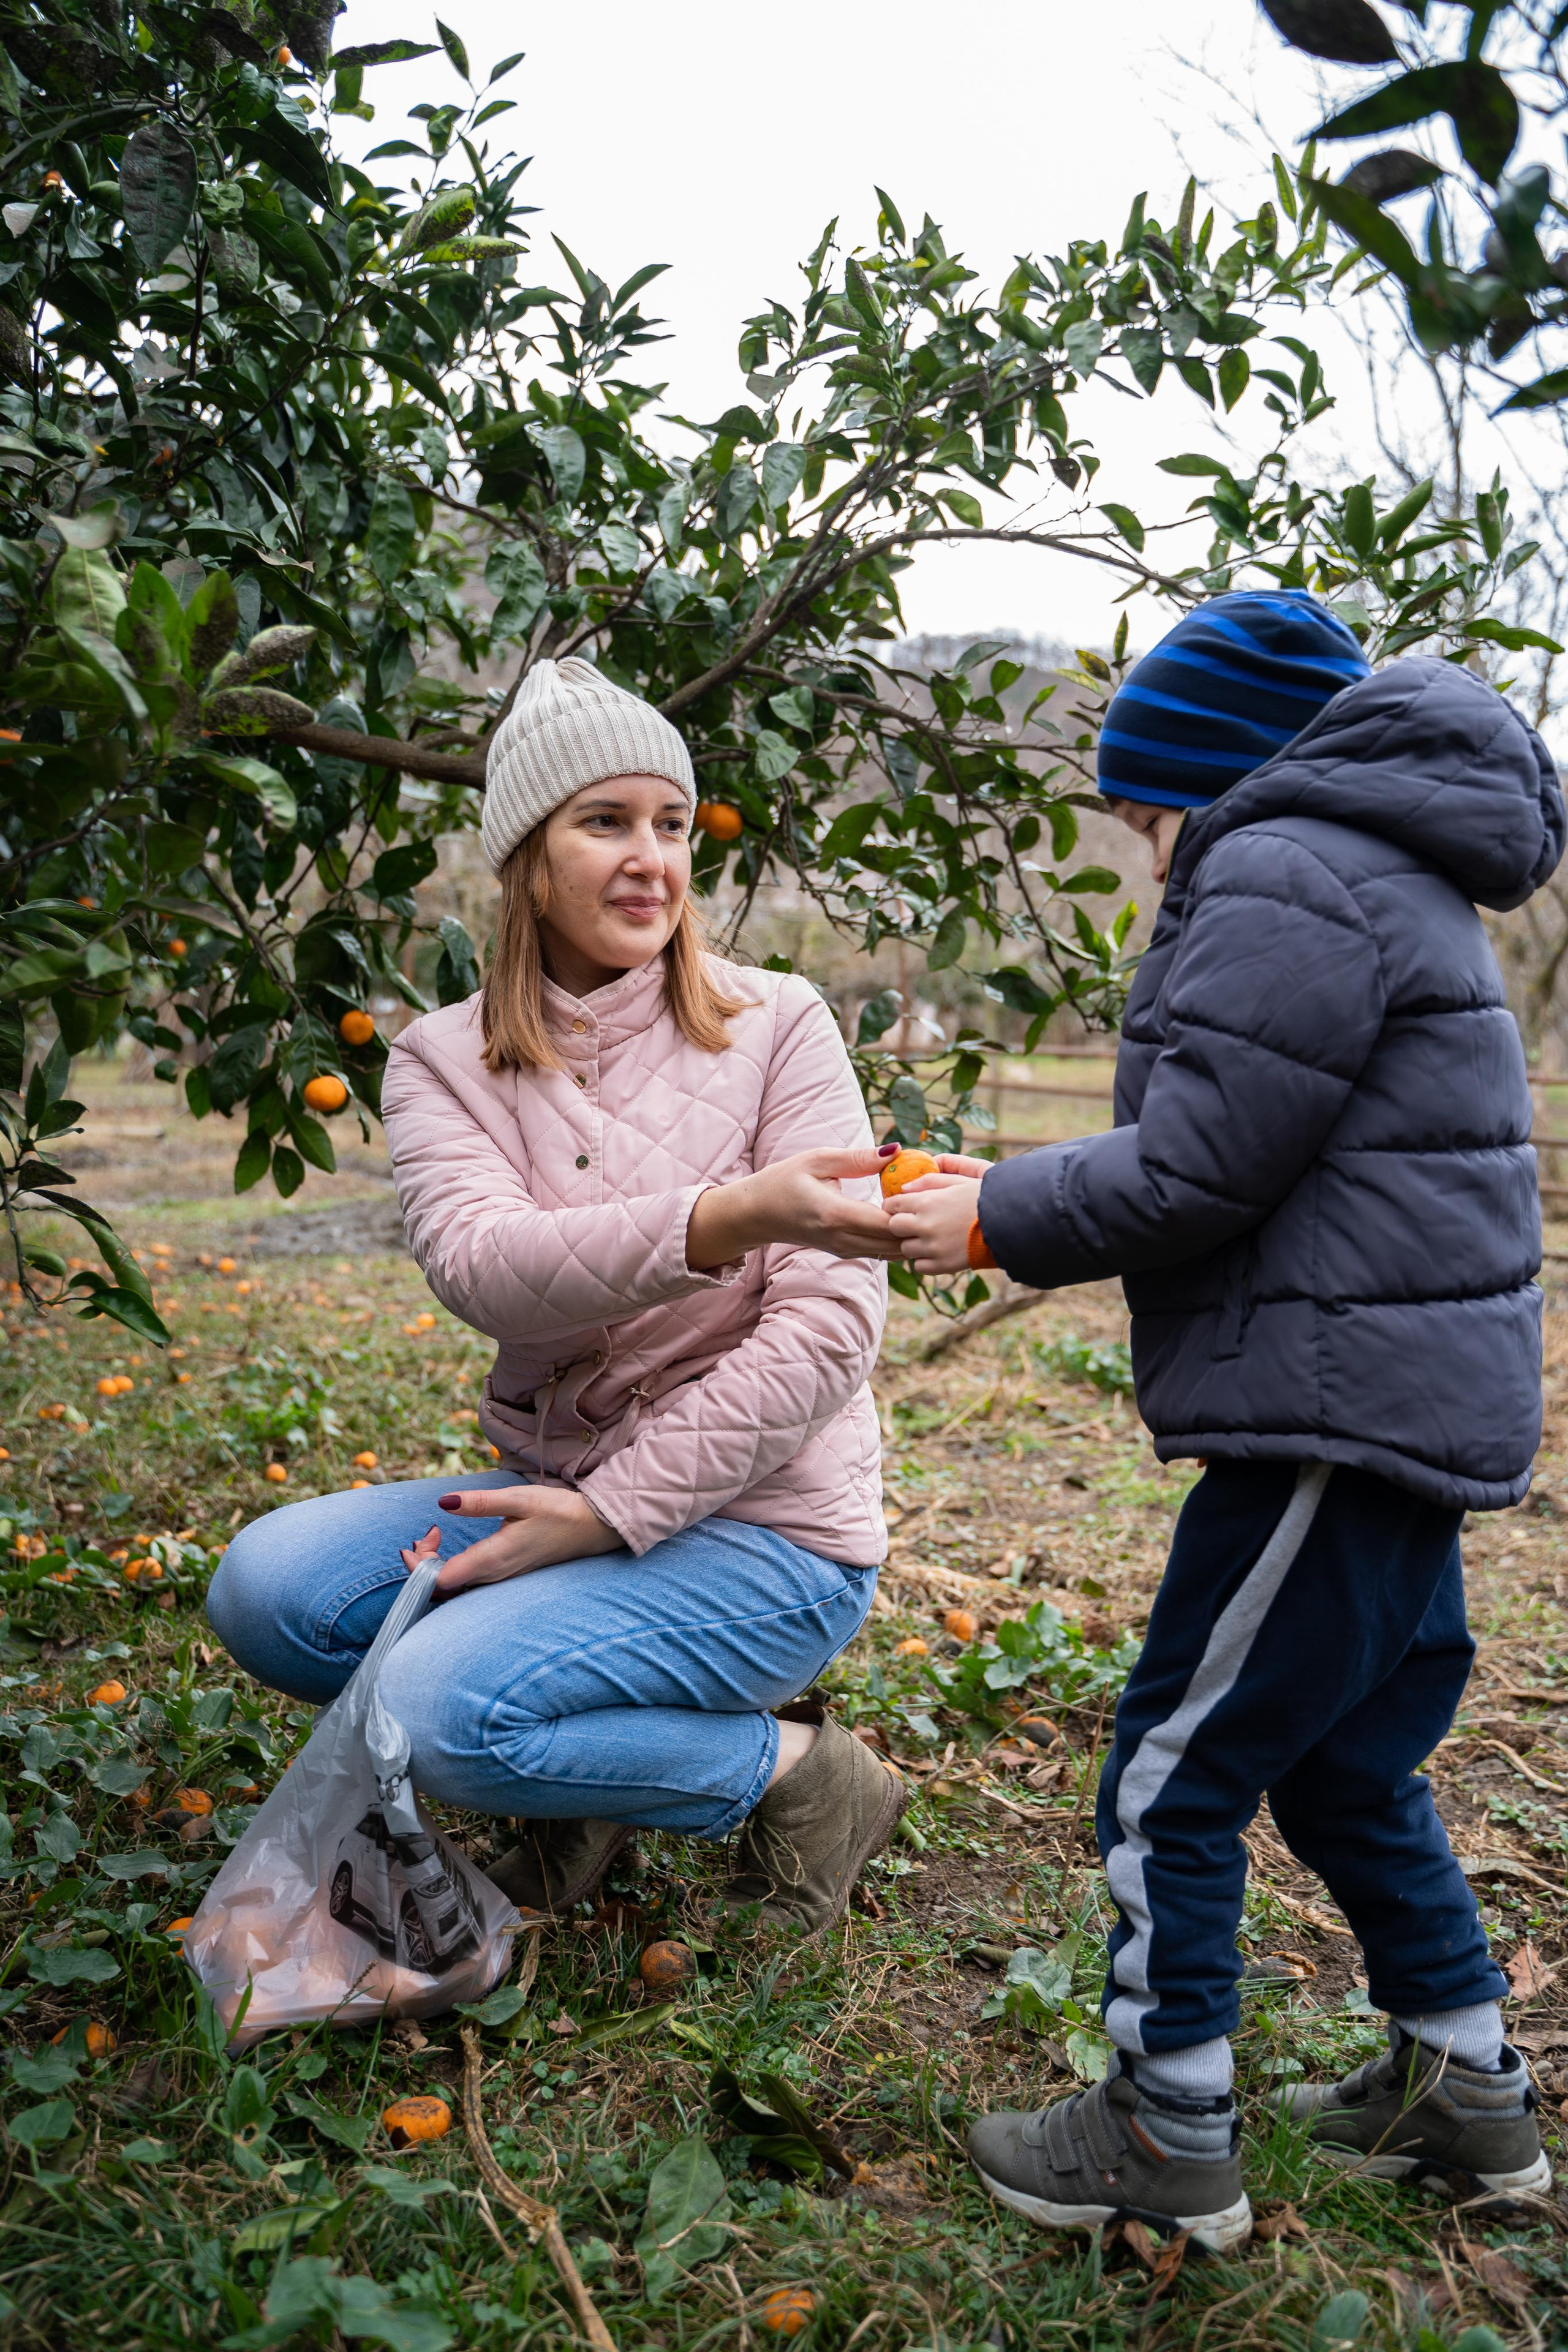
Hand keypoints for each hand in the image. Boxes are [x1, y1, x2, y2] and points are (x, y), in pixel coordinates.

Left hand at [404, 1487, 620, 1596]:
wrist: (594, 1528)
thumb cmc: (560, 1511)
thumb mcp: (520, 1499)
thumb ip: (480, 1503)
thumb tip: (443, 1502)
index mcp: (493, 1560)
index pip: (440, 1580)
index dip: (418, 1565)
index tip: (419, 1537)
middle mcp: (494, 1577)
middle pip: (442, 1587)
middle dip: (422, 1562)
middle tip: (427, 1532)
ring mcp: (501, 1579)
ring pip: (454, 1586)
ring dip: (436, 1564)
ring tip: (435, 1534)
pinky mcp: (505, 1576)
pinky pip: (467, 1582)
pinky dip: (451, 1566)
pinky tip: (452, 1545)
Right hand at [686, 1146, 904, 1266]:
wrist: (757, 1214)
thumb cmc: (784, 1181)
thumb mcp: (818, 1160)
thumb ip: (858, 1158)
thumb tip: (896, 1150)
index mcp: (836, 1215)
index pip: (888, 1223)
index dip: (913, 1209)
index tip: (924, 1187)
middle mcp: (843, 1240)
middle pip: (897, 1242)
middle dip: (918, 1222)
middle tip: (931, 1196)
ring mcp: (845, 1250)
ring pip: (893, 1251)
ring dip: (910, 1231)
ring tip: (920, 1205)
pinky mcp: (847, 1253)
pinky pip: (882, 1251)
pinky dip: (897, 1236)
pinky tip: (902, 1214)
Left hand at [884, 1158, 986, 1276]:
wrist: (1007, 1224)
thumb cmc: (983, 1198)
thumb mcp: (957, 1181)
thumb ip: (927, 1181)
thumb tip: (903, 1188)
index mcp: (925, 1202)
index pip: (892, 1204)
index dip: (895, 1205)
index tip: (903, 1206)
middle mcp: (924, 1226)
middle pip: (894, 1227)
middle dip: (901, 1223)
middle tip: (916, 1221)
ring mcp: (932, 1248)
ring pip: (906, 1248)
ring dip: (914, 1242)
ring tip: (932, 1236)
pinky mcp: (942, 1265)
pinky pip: (919, 1266)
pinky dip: (925, 1259)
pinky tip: (938, 1250)